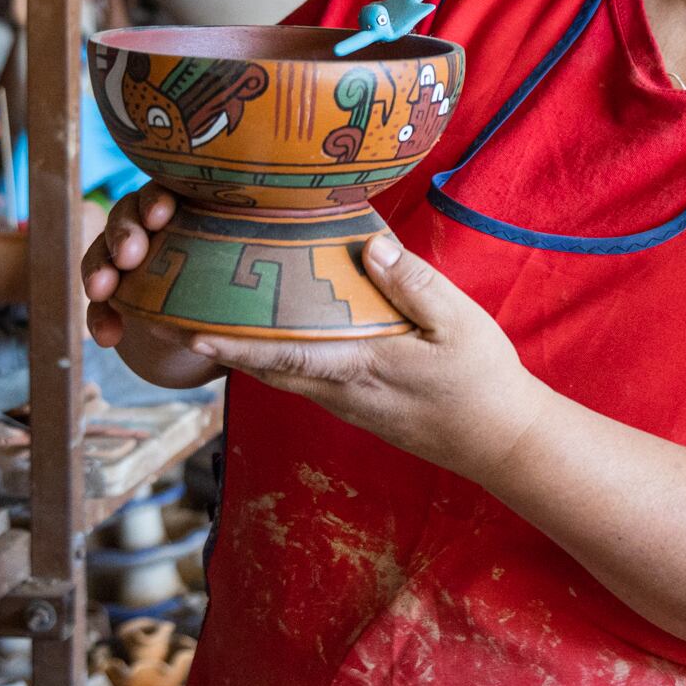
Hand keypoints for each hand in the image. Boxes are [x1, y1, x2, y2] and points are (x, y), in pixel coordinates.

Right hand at [81, 185, 221, 388]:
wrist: (216, 341)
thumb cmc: (240, 302)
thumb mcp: (245, 299)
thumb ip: (233, 312)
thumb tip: (205, 338)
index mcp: (191, 211)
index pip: (167, 191)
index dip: (158, 198)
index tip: (160, 217)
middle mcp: (154, 228)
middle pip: (128, 215)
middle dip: (125, 232)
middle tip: (129, 255)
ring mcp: (130, 258)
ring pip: (104, 251)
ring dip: (100, 268)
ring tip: (102, 290)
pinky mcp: (115, 294)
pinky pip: (98, 301)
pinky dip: (99, 315)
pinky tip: (108, 335)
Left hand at [186, 234, 553, 482]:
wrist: (502, 440)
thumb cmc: (482, 380)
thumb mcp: (458, 323)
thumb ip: (413, 285)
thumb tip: (370, 245)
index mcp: (362, 367)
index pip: (285, 357)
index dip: (236, 346)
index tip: (193, 333)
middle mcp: (343, 391)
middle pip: (271, 370)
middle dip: (227, 347)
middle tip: (183, 317)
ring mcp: (349, 404)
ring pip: (287, 376)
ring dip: (250, 354)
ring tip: (218, 320)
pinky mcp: (360, 408)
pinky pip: (308, 381)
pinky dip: (282, 361)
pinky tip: (280, 336)